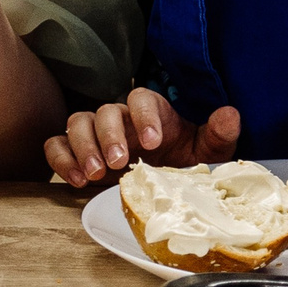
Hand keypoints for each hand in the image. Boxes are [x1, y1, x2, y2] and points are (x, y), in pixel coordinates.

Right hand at [45, 87, 239, 184]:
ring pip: (77, 123)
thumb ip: (218, 135)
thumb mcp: (205, 153)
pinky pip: (56, 145)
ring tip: (94, 174)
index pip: (141, 99)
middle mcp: (119, 119)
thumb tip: (231, 113)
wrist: (163, 188)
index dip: (143, 116)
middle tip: (119, 162)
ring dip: (83, 147)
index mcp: (150, 113)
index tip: (152, 142)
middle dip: (109, 135)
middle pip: (105, 111)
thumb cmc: (182, 163)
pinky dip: (61, 159)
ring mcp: (94, 135)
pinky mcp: (75, 153)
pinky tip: (75, 180)